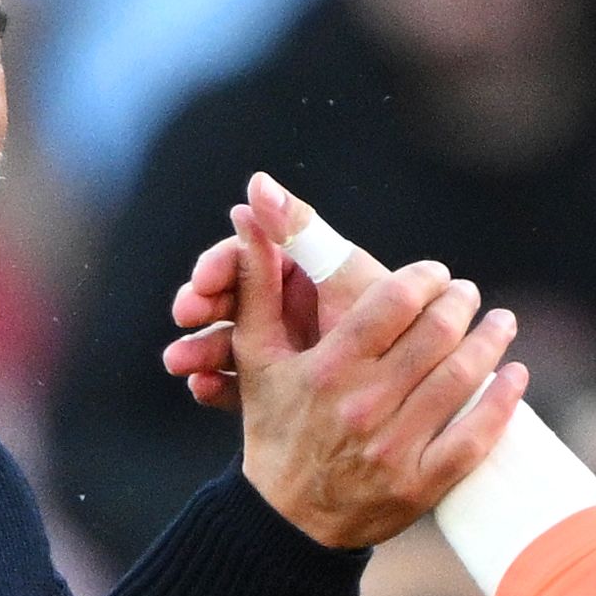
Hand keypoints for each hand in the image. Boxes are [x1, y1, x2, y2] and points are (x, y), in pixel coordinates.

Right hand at [164, 172, 394, 410]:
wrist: (416, 411)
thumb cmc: (396, 333)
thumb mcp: (341, 281)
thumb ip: (299, 232)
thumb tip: (259, 183)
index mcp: (305, 272)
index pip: (248, 256)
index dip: (220, 265)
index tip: (199, 280)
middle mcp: (293, 305)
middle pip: (231, 298)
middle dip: (204, 307)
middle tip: (183, 319)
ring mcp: (288, 347)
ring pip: (232, 341)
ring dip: (203, 347)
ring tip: (179, 363)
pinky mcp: (287, 386)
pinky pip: (246, 381)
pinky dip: (222, 382)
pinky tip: (203, 387)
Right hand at [229, 203, 526, 547]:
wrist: (285, 523)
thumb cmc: (276, 430)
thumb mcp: (257, 358)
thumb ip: (256, 283)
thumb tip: (247, 212)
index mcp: (327, 369)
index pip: (393, 303)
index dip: (424, 279)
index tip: (434, 274)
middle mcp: (362, 405)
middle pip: (436, 334)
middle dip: (462, 303)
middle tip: (468, 294)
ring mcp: (395, 448)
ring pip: (461, 378)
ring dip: (492, 341)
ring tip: (502, 322)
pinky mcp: (420, 485)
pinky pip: (475, 435)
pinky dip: (503, 401)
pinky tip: (516, 375)